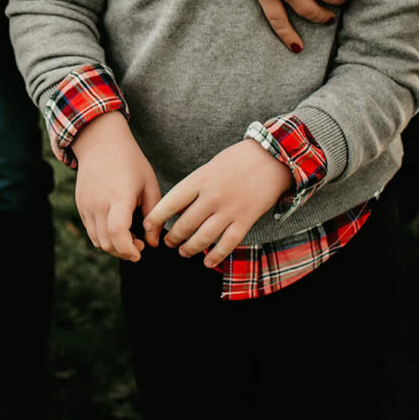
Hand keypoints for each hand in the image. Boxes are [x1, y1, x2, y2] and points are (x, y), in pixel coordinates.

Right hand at [71, 113, 160, 261]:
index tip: (140, 252)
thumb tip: (153, 243)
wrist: (101, 143)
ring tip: (128, 237)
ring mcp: (87, 205)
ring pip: (97, 240)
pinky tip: (116, 227)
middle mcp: (99, 203)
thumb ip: (153, 215)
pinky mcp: (80, 205)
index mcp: (119, 196)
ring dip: (113, 246)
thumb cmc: (130, 162)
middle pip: (107, 243)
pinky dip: (103, 236)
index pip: (117, 233)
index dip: (129, 250)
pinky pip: (90, 230)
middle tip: (139, 245)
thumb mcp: (149, 184)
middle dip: (124, 252)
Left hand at [145, 139, 292, 267]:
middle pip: (185, 225)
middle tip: (168, 242)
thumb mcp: (210, 167)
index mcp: (200, 180)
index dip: (156, 218)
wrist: (271, 157)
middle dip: (172, 237)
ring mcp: (229, 210)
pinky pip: (227, 244)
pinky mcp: (245, 220)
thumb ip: (195, 187)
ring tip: (183, 252)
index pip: (171, 202)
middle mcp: (212, 196)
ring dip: (189, 248)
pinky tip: (207, 262)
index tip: (147, 227)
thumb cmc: (237, 160)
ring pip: (203, 238)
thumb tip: (177, 209)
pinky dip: (215, 256)